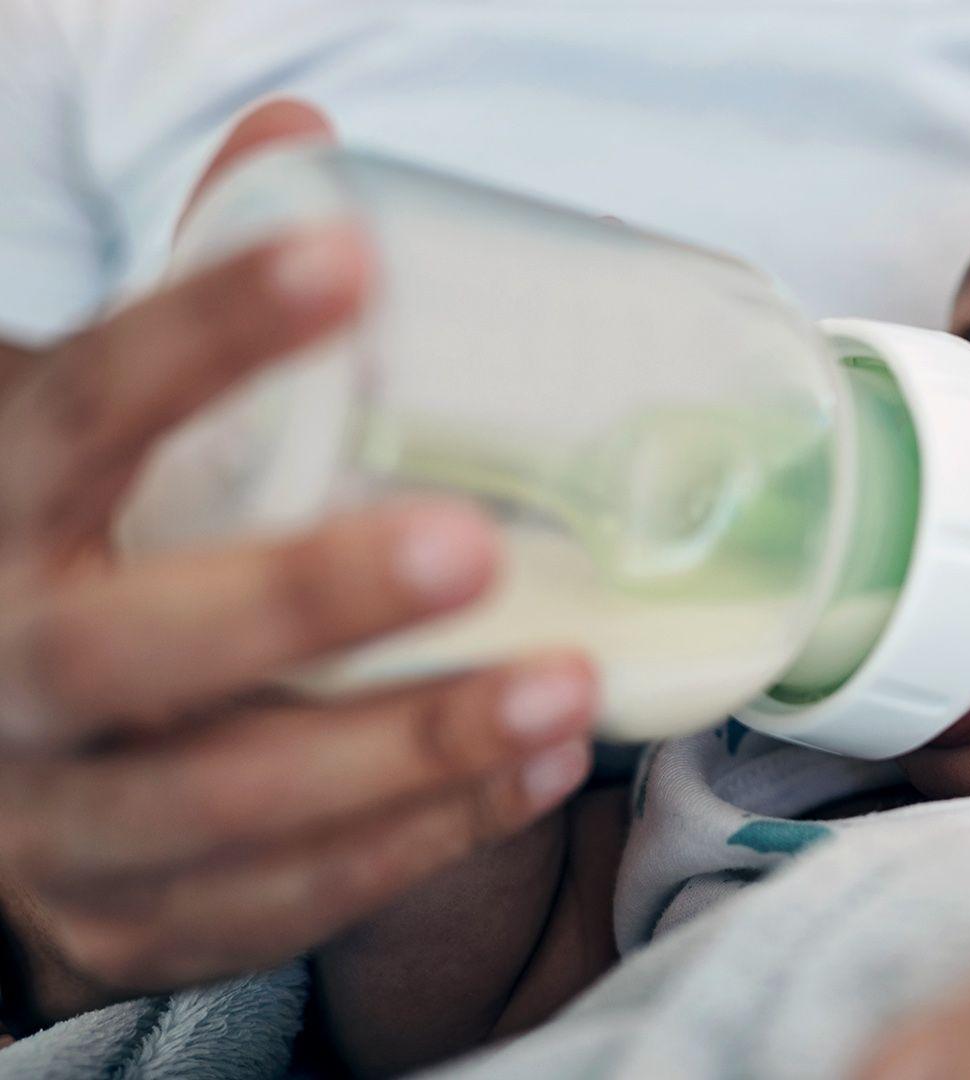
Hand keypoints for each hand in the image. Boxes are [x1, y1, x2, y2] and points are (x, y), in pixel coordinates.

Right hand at [0, 100, 597, 1022]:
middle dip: (303, 598)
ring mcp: (60, 817)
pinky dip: (420, 841)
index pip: (82, 413)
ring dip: (408, 751)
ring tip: (568, 686)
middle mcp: (7, 673)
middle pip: (134, 647)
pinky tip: (539, 772)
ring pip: (227, 802)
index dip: (204, 334)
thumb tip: (301, 142)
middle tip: (470, 543)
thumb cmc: (69, 557)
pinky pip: (282, 901)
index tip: (347, 261)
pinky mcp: (131, 922)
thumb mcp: (84, 432)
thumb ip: (191, 303)